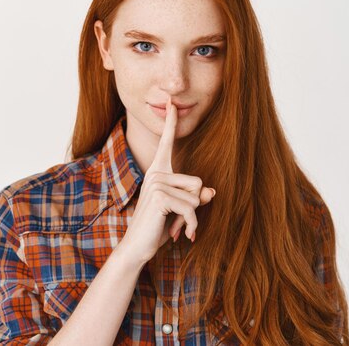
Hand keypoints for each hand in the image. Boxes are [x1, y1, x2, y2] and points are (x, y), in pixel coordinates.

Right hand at [117, 96, 215, 265]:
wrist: (137, 247)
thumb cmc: (158, 228)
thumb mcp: (181, 211)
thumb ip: (195, 199)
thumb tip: (211, 192)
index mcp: (159, 172)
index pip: (167, 143)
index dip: (170, 122)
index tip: (171, 101)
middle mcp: (156, 173)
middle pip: (198, 182)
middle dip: (194, 205)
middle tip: (178, 220)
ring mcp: (156, 183)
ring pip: (196, 196)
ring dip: (192, 216)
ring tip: (176, 226)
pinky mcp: (160, 196)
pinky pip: (191, 207)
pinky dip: (192, 225)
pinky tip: (182, 234)